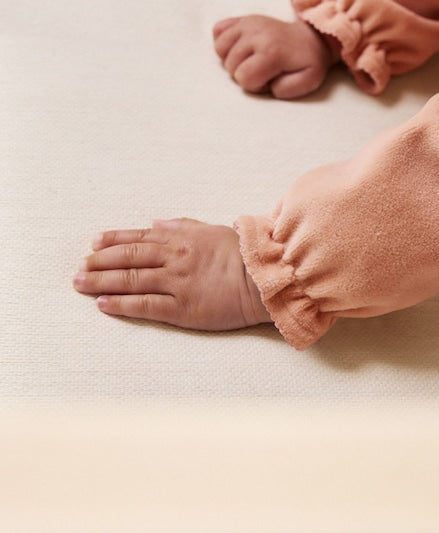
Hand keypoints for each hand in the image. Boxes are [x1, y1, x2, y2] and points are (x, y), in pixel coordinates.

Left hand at [73, 218, 270, 330]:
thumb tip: (156, 224)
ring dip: (101, 281)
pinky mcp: (182, 308)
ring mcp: (176, 283)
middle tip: (79, 267)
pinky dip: (121, 304)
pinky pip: (145, 305)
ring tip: (80, 284)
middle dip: (98, 262)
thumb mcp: (212, 230)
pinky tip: (103, 304)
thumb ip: (182, 226)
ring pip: (130, 280)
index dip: (112, 240)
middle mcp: (174, 258)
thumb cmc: (244, 254)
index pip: (138, 238)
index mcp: (181, 239)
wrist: (265, 278)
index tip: (93, 243)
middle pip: (127, 258)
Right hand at [213, 15, 336, 98]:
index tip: (270, 78)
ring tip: (252, 59)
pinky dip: (225, 41)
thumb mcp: (309, 80)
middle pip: (230, 65)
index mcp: (271, 51)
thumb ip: (290, 89)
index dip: (256, 85)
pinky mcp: (243, 18)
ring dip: (233, 59)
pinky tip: (240, 46)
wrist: (311, 39)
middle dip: (245, 73)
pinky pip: (218, 30)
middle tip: (264, 69)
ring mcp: (248, 23)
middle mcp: (256, 34)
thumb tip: (271, 87)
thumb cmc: (308, 62)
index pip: (244, 78)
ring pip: (220, 48)